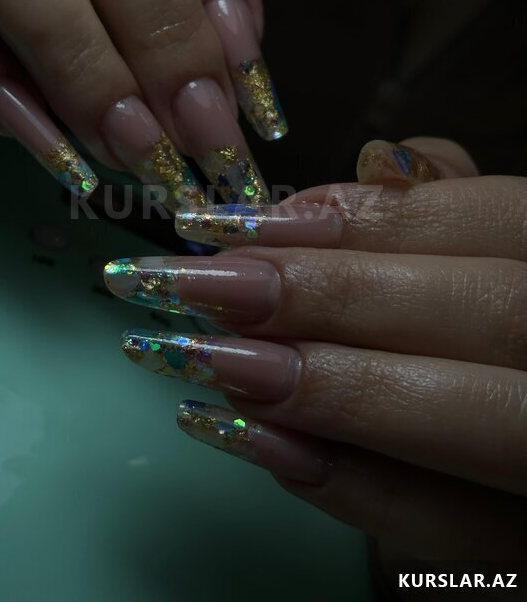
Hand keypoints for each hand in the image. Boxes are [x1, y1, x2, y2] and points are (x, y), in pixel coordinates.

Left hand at [103, 137, 526, 559]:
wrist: (504, 467)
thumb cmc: (478, 336)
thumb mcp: (473, 258)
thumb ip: (438, 209)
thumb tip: (364, 171)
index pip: (497, 222)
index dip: (369, 219)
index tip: (245, 226)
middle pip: (491, 311)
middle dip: (334, 293)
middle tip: (199, 286)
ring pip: (473, 415)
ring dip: (325, 384)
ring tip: (203, 354)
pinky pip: (446, 525)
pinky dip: (341, 481)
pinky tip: (249, 436)